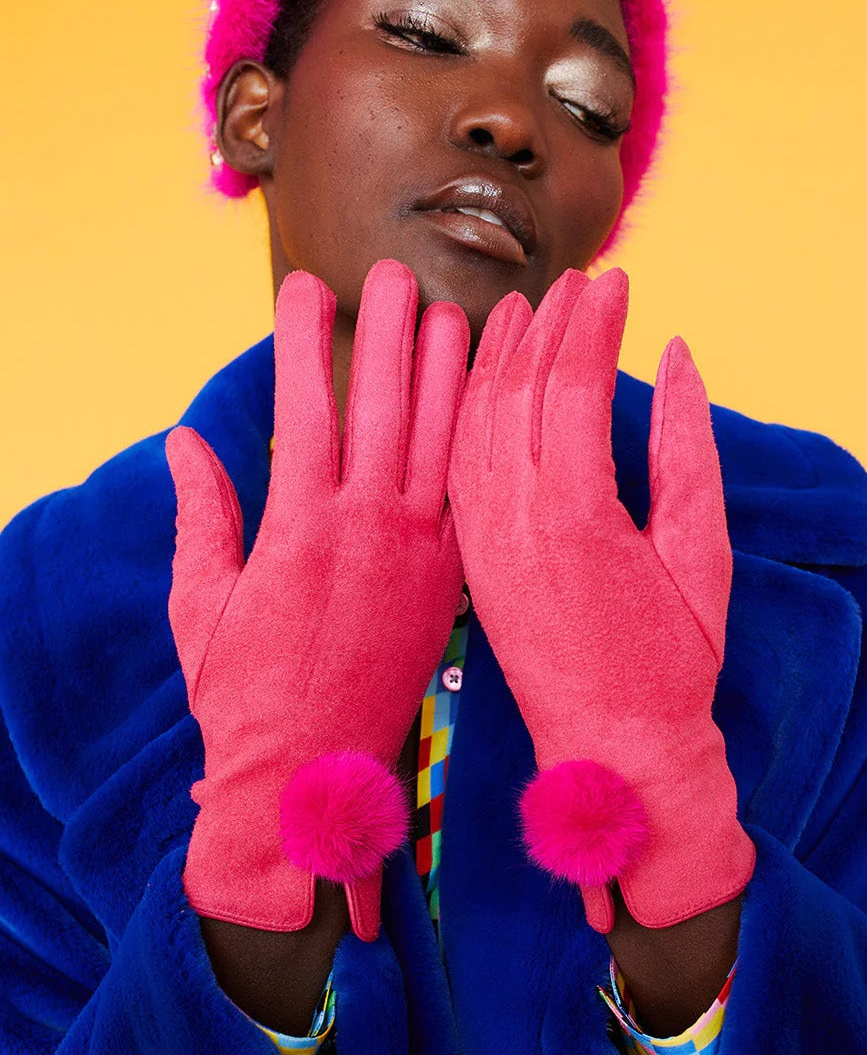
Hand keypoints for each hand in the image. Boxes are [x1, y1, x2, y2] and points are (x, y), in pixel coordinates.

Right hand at [166, 259, 468, 937]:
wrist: (315, 777)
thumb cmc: (246, 697)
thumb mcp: (200, 605)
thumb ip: (201, 517)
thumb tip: (186, 443)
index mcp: (299, 527)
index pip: (304, 405)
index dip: (305, 339)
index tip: (306, 287)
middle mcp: (367, 529)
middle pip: (384, 407)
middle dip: (388, 334)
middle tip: (394, 277)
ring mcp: (419, 556)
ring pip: (441, 443)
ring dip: (450, 375)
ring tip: (457, 315)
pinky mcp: (450, 584)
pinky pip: (471, 497)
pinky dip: (480, 446)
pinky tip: (492, 408)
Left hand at [447, 266, 754, 932]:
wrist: (612, 754)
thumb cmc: (673, 664)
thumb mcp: (702, 554)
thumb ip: (687, 448)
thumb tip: (676, 354)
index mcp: (578, 513)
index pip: (575, 381)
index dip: (595, 323)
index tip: (617, 280)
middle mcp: (516, 520)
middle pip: (519, 390)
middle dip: (547, 326)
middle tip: (573, 283)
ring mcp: (482, 544)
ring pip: (474, 424)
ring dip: (494, 361)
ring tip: (517, 311)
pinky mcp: (469, 565)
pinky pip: (455, 472)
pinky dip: (465, 417)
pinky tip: (478, 388)